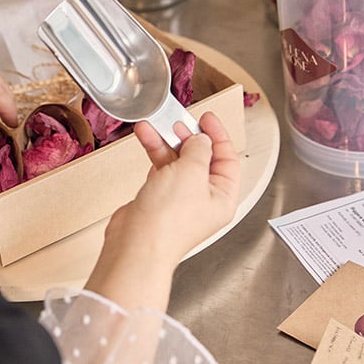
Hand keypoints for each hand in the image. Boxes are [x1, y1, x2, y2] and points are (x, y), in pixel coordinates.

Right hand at [85, 111, 239, 311]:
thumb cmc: (168, 220)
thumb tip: (201, 140)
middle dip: (187, 137)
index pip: (227, 159)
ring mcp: (178, 199)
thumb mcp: (192, 172)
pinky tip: (146, 139)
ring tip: (152, 126)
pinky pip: (159, 169)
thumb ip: (198, 150)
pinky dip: (153, 152)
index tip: (206, 118)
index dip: (218, 136)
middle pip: (200, 158)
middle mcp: (202, 198)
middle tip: (177, 122)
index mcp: (222, 197)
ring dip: (164, 142)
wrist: (136, 244)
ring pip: (176, 162)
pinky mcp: (157, 198)